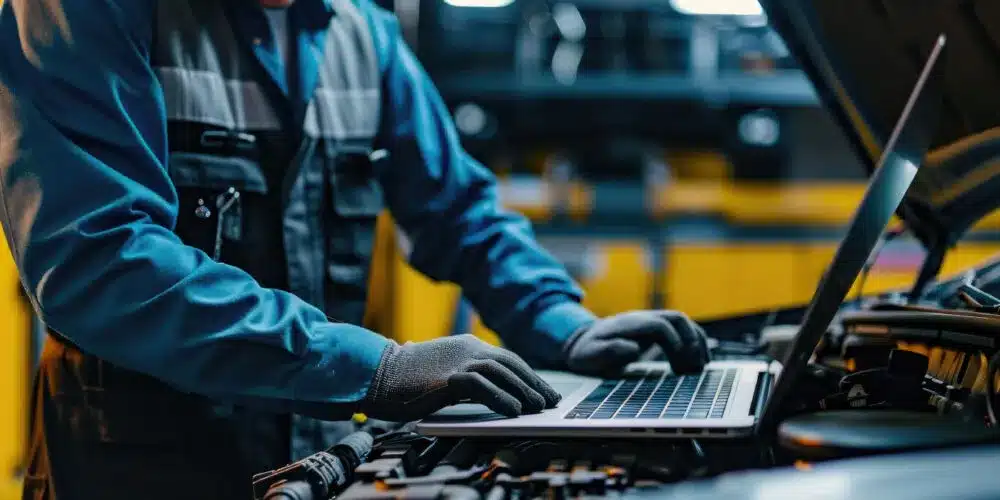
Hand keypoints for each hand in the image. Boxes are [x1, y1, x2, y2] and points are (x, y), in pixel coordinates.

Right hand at [360, 334, 560, 421]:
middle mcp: (467, 349)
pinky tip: (514, 411)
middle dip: (533, 383)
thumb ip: (468, 377)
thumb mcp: (444, 373)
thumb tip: (496, 392)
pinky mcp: (447, 376)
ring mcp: (457, 360)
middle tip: (551, 400)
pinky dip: (501, 398)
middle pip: (510, 363)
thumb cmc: (408, 380)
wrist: (377, 373)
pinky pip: (481, 386)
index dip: (528, 375)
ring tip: (539, 407)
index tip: (544, 390)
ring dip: (523, 390)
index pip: (507, 359)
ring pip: (500, 372)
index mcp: (468, 346)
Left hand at [563, 310, 709, 376]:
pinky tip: (695, 364)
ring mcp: (650, 322)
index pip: (659, 324)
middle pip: (676, 318)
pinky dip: (693, 345)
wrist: (580, 342)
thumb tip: (634, 348)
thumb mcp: (589, 354)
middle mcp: (643, 319)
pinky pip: (680, 331)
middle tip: (695, 368)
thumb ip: (608, 350)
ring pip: (682, 323)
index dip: (673, 342)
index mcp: (629, 324)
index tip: (678, 365)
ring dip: (696, 343)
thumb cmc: (585, 352)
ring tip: (699, 368)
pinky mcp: (655, 331)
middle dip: (691, 341)